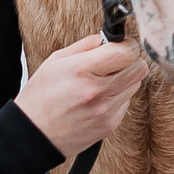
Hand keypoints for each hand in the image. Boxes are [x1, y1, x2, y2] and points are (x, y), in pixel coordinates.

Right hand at [16, 34, 146, 155]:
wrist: (34, 135)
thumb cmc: (40, 97)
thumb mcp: (54, 62)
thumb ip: (84, 46)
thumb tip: (105, 39)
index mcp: (82, 70)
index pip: (127, 52)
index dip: (127, 45)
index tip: (120, 46)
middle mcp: (97, 91)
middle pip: (139, 68)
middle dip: (130, 60)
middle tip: (115, 61)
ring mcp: (105, 110)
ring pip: (135, 85)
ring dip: (125, 79)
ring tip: (103, 81)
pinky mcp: (109, 125)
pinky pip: (126, 103)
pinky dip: (118, 97)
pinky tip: (99, 98)